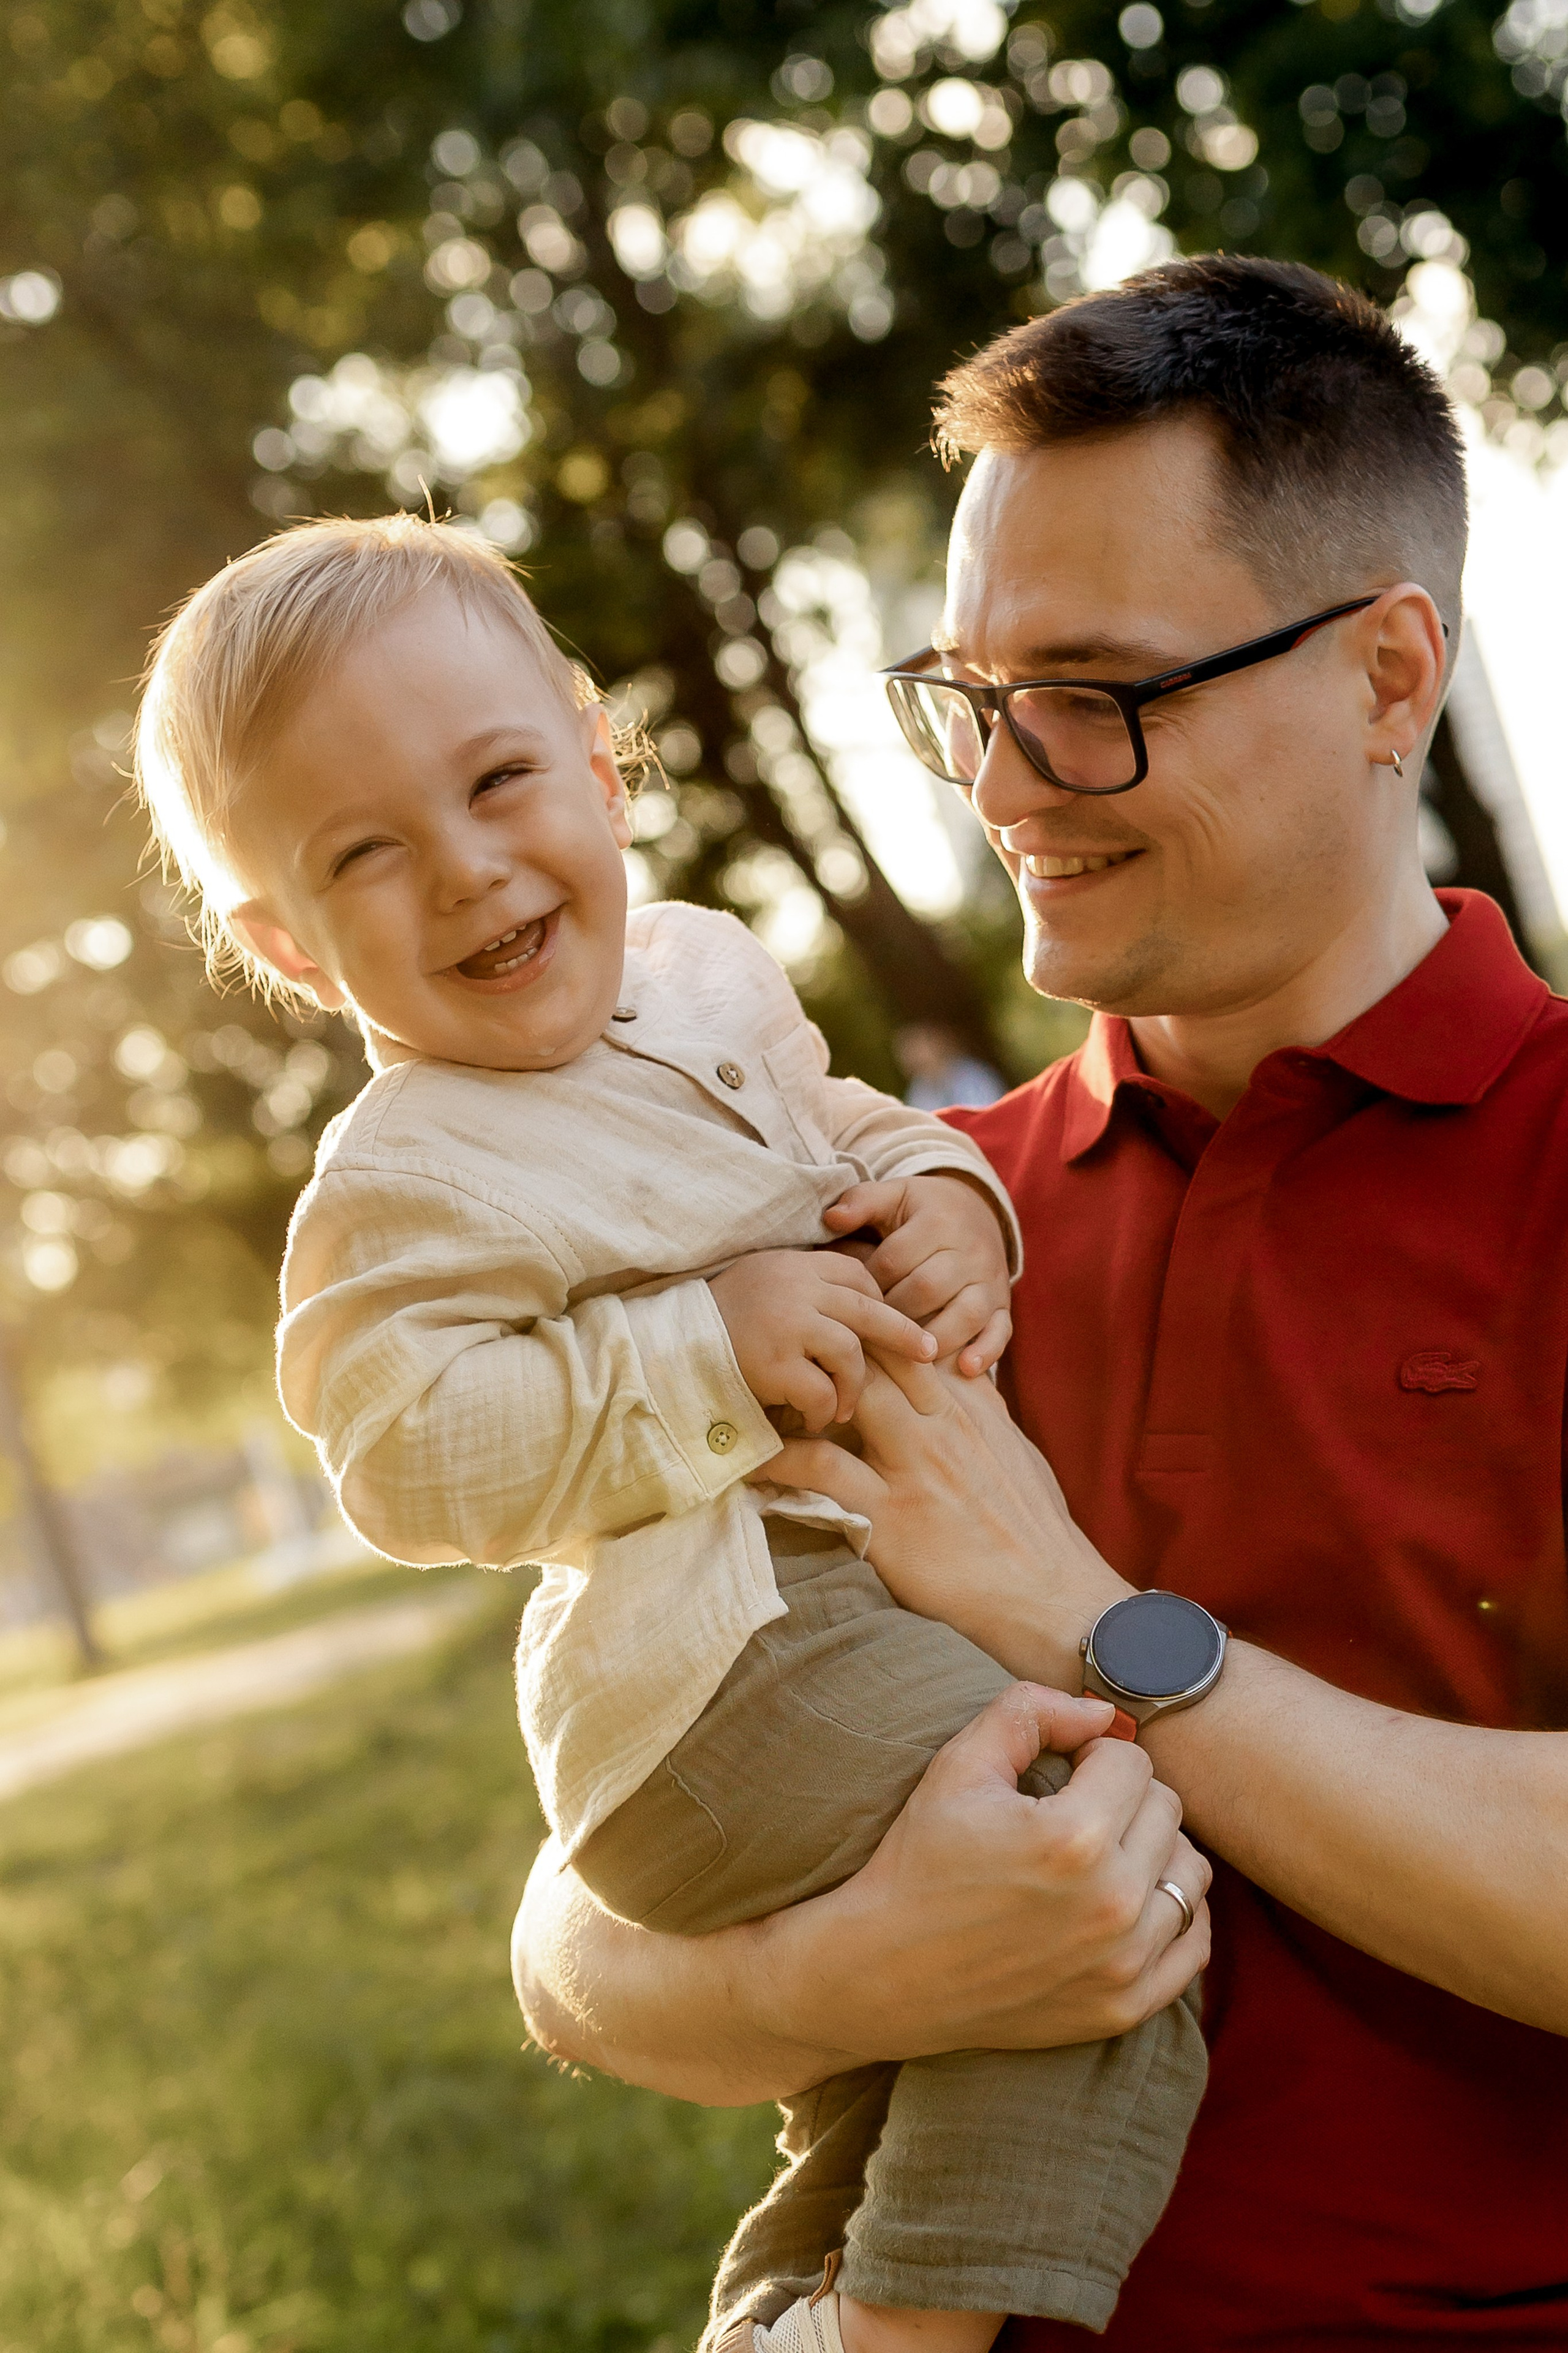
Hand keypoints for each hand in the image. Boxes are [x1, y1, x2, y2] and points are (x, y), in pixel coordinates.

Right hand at [709, 1248, 937, 1433]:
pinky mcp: (774, 1363)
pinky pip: (821, 1390)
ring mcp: (785, 1323)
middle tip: (928, 1354)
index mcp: (792, 1265)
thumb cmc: (719, 1325)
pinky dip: (822, 1410)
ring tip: (843, 1409)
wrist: (666, 1350)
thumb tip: (860, 1303)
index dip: (881, 1302)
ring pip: (850, 1353)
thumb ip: (804, 1289)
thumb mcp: (764, 1287)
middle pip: (867, 1308)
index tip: (899, 1325)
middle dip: (903, 1334)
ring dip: (853, 1387)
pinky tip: (814, 1421)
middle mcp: (792, 1286)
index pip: (856, 1273)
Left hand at [765, 1353, 1132, 1688]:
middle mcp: (941, 1422)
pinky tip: (750, 1461)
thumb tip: (968, 1383)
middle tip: (778, 1348)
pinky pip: (821, 1470)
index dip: (866, 1325)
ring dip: (797, 1391)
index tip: (829, 1326)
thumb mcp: (1016, 1453)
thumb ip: (985, 1412)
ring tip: (754, 1394)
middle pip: (873, 1352)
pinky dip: (781, 1460)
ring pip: (846, 1395)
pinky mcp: (890, 1513)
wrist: (1050, 1594)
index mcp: (971, 1405)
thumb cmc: (1036, 1530)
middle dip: (826, 1344)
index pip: (911, 1340)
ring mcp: (914, 1465)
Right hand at [768, 1682, 1208, 2065]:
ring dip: (1154, 1849)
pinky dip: (1173, 1914)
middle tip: (1076, 1809)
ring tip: (1105, 1852)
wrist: (885, 1972)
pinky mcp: (1124, 2007)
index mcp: (1074, 1837)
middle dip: (1125, 1796)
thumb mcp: (958, 1764)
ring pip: (1190, 1872)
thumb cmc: (920, 1860)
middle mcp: (1113, 1904)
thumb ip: (1030, 1711)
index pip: (1130, 1759)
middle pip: (1168, 1809)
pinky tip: (1130, 1900)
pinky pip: (1195, 1944)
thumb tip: (1103, 1713)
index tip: (1060, 1774)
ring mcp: (1124, 1964)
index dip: (1091, 1755)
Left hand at [823, 1173, 1010, 1377]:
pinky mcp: (1003, 1304)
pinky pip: (1001, 1330)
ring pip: (965, 1314)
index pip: (895, 1259)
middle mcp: (970, 1250)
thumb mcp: (895, 1195)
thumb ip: (862, 1202)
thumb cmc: (921, 1211)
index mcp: (938, 1221)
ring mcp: (991, 1280)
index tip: (848, 1300)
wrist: (976, 1210)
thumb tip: (831, 1218)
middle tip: (868, 1333)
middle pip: (927, 1289)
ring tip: (908, 1357)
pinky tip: (966, 1369)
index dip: (867, 1283)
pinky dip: (986, 1351)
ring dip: (935, 1338)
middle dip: (894, 1314)